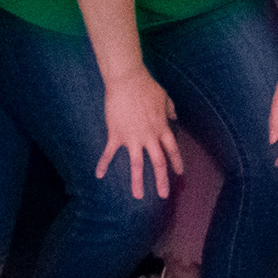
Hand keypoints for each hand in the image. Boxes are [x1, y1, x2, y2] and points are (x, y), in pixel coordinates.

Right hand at [93, 68, 181, 198]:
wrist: (128, 81)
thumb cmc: (147, 86)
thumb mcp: (165, 97)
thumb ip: (170, 110)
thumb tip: (174, 117)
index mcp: (162, 128)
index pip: (172, 150)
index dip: (177, 162)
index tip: (179, 174)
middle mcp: (149, 137)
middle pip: (158, 163)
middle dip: (162, 181)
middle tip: (164, 195)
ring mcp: (132, 138)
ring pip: (136, 165)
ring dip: (137, 182)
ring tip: (138, 196)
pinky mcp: (116, 135)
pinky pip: (109, 153)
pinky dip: (103, 164)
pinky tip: (98, 174)